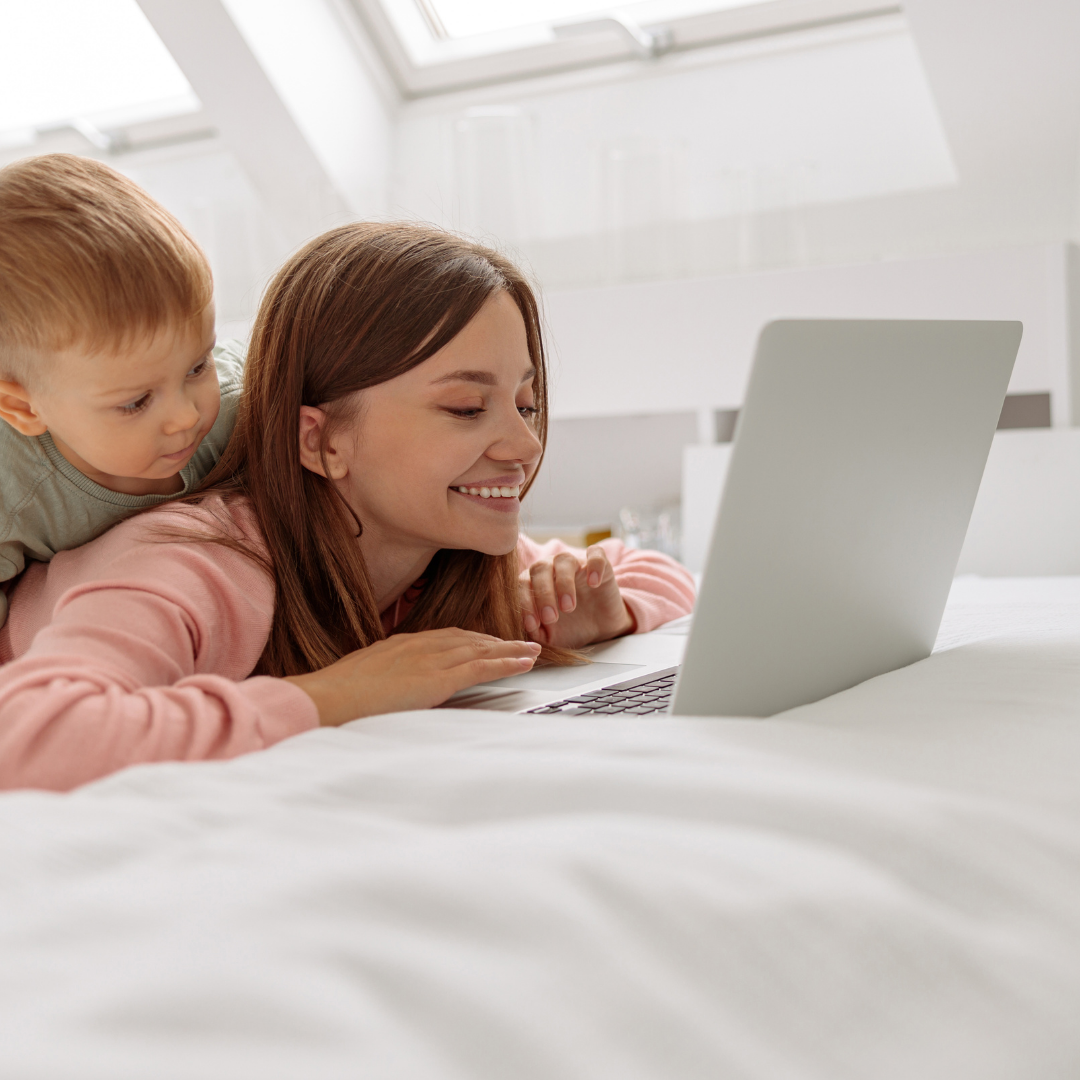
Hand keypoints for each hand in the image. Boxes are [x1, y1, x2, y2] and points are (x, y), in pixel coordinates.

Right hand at [285, 628, 541, 726]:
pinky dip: (506, 663)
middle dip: (496, 642)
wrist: (325, 698)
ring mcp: (430, 660)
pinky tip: (524, 662)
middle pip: (468, 638)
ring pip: (481, 650)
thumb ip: (385, 679)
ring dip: (510, 649)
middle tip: (519, 643)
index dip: (471, 639)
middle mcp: (420, 645)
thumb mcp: (363, 679)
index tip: (488, 642)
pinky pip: (481, 668)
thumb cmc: (335, 696)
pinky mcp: (438, 678)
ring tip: (532, 650)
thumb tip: (393, 688)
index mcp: (401, 644)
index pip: (446, 637)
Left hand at [520, 545, 634, 649]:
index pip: (523, 584)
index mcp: (535, 582)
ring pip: (564, 560)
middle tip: (551, 618)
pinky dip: (594, 565)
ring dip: (564, 582)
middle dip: (543, 594)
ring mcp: (576, 563)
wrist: (600, 630)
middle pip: (540, 568)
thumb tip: (524, 628)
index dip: (524, 604)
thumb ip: (534, 631)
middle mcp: (552, 568)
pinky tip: (594, 584)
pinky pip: (595, 554)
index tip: (532, 625)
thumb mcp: (549, 636)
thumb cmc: (569, 629)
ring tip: (569, 607)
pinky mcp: (600, 564)